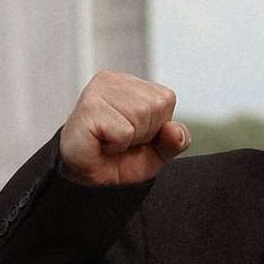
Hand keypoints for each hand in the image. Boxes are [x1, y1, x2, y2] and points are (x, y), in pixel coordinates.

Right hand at [59, 73, 188, 186]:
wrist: (88, 183)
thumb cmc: (118, 161)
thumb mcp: (158, 153)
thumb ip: (175, 140)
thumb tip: (175, 129)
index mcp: (131, 84)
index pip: (166, 99)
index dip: (155, 127)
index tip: (133, 135)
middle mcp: (114, 80)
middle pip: (156, 106)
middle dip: (144, 133)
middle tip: (119, 140)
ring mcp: (98, 91)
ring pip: (141, 115)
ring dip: (129, 140)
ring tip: (110, 141)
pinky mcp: (88, 108)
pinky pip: (124, 131)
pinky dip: (117, 145)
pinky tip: (101, 144)